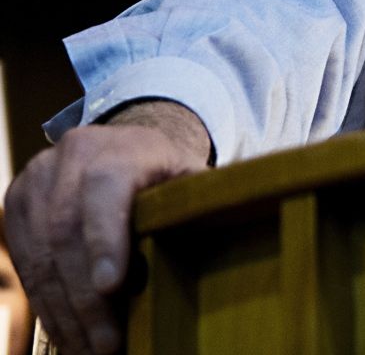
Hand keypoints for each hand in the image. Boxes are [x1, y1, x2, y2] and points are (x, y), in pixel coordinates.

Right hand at [3, 101, 210, 354]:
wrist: (119, 147)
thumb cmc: (163, 171)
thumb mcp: (188, 174)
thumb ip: (199, 200)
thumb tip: (226, 236)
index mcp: (117, 149)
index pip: (104, 190)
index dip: (105, 239)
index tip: (111, 286)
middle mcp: (69, 159)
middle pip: (66, 233)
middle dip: (85, 297)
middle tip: (106, 344)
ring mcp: (36, 182)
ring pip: (40, 256)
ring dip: (63, 311)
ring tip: (88, 349)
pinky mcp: (17, 206)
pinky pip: (25, 263)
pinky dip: (46, 304)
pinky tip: (68, 332)